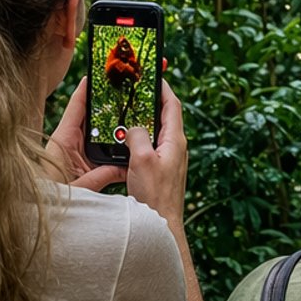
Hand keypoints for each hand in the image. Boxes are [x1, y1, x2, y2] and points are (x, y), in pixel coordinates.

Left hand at [43, 77, 126, 191]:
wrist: (39, 215)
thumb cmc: (49, 199)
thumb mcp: (76, 188)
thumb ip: (99, 177)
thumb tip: (123, 169)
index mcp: (63, 139)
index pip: (78, 105)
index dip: (89, 87)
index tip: (101, 71)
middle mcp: (70, 142)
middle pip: (93, 116)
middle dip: (109, 105)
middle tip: (128, 92)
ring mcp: (77, 152)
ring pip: (100, 133)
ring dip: (115, 128)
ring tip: (135, 117)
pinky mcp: (83, 165)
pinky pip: (103, 150)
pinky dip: (116, 148)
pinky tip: (130, 148)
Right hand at [127, 79, 187, 227]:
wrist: (162, 225)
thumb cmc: (155, 197)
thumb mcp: (141, 161)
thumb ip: (137, 137)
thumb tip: (134, 127)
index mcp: (175, 141)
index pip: (172, 105)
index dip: (163, 88)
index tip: (153, 75)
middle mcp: (175, 147)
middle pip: (164, 116)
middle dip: (151, 102)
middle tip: (136, 91)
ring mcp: (169, 159)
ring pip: (156, 132)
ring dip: (143, 121)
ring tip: (127, 113)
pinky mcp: (161, 170)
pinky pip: (150, 146)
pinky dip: (139, 139)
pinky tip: (125, 143)